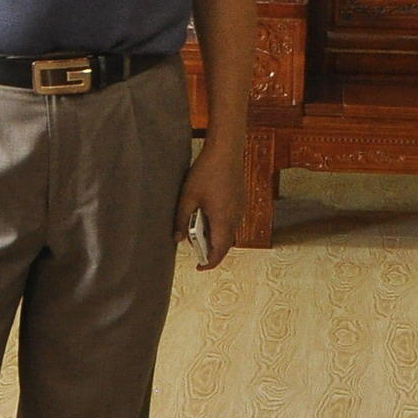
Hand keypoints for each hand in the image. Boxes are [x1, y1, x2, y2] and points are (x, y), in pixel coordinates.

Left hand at [175, 141, 244, 270]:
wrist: (227, 150)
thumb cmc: (207, 172)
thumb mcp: (187, 197)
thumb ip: (181, 220)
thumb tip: (177, 238)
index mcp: (223, 220)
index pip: (219, 251)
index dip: (209, 262)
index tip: (199, 267)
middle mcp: (235, 218)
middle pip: (225, 243)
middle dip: (211, 250)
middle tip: (194, 248)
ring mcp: (240, 209)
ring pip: (229, 232)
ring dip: (215, 236)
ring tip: (197, 229)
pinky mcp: (240, 201)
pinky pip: (231, 220)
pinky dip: (220, 225)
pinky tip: (207, 215)